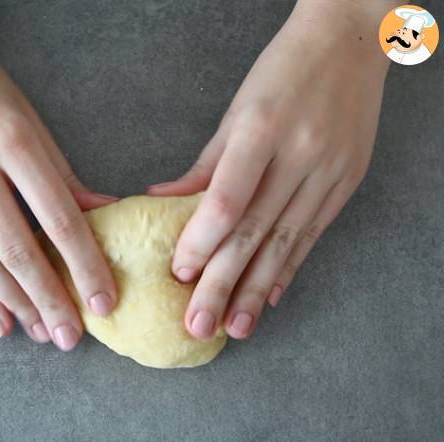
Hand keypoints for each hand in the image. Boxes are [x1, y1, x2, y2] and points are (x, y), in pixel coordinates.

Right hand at [0, 3, 116, 349]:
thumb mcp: (32, 121)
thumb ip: (65, 176)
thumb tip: (103, 214)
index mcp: (12, 142)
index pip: (58, 217)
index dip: (84, 264)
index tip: (105, 300)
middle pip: (17, 250)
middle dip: (49, 299)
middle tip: (74, 336)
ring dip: (16, 305)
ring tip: (44, 334)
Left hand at [148, 1, 391, 338]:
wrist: (349, 43)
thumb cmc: (281, 72)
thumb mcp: (236, 110)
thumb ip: (205, 164)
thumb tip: (163, 198)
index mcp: (262, 128)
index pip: (227, 200)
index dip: (200, 242)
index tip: (178, 274)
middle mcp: (300, 154)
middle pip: (254, 231)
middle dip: (222, 284)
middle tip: (198, 326)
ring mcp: (329, 171)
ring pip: (287, 242)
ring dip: (257, 290)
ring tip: (235, 328)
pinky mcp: (346, 182)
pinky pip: (313, 234)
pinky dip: (290, 267)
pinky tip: (271, 296)